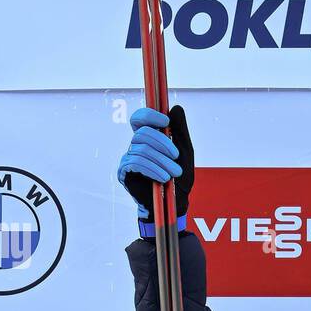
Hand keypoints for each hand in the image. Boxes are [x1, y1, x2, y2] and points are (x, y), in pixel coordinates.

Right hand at [118, 104, 194, 225]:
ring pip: (142, 149)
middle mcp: (136, 145)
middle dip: (162, 143)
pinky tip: (163, 177)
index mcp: (149, 138)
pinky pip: (136, 163)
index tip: (166, 121)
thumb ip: (180, 131)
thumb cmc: (179, 178)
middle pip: (142, 133)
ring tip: (174, 173)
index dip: (149, 115)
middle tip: (177, 156)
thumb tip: (175, 108)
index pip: (140, 118)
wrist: (175, 202)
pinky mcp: (125, 172)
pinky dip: (153, 169)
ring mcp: (128, 158)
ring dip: (162, 161)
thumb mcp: (185, 152)